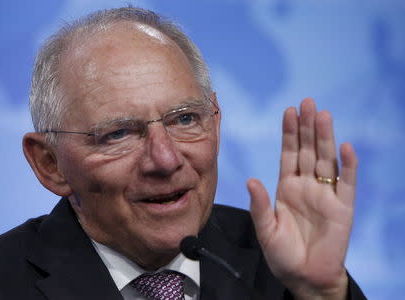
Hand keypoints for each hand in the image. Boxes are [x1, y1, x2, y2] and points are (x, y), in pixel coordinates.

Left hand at [247, 98, 357, 299]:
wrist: (305, 277)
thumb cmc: (282, 255)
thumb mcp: (266, 229)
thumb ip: (259, 205)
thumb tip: (250, 179)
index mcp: (287, 187)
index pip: (289, 154)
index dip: (289, 133)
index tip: (288, 111)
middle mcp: (307, 186)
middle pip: (308, 151)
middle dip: (307, 127)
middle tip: (307, 102)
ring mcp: (326, 195)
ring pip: (326, 160)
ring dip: (325, 138)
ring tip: (323, 115)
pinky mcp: (343, 208)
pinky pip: (347, 183)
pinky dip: (348, 166)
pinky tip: (345, 147)